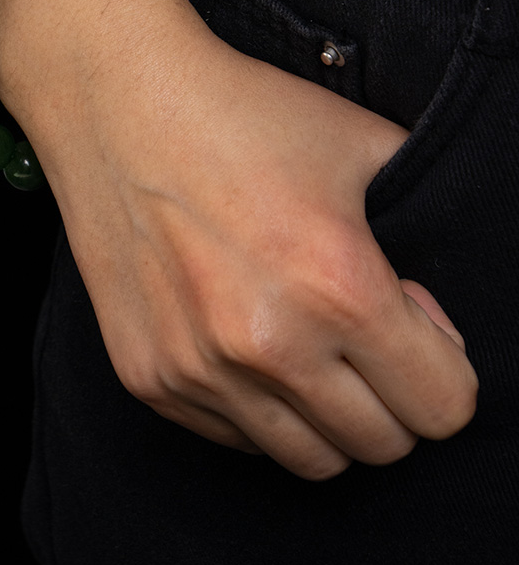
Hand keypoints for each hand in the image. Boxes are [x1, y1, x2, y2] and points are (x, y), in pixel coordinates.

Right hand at [7, 0, 477, 479]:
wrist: (120, 104)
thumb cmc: (242, 116)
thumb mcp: (364, 145)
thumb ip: (426, 233)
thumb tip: (434, 316)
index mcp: (338, 290)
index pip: (442, 408)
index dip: (443, 365)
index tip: (414, 324)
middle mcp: (265, 346)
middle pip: (380, 446)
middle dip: (393, 397)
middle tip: (364, 336)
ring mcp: (198, 370)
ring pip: (307, 460)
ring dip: (325, 414)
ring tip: (306, 345)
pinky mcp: (146, 377)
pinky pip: (233, 438)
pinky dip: (256, 407)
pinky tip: (243, 340)